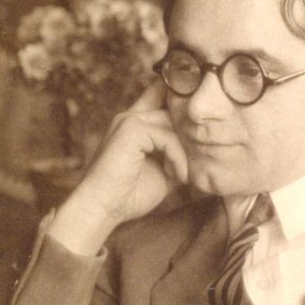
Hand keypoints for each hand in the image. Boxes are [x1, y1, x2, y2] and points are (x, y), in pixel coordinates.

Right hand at [49, 80, 188, 254]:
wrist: (103, 208)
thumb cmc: (129, 194)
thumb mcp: (163, 172)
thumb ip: (177, 156)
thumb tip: (201, 151)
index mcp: (135, 124)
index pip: (160, 95)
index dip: (181, 105)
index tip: (200, 129)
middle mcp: (131, 117)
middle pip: (173, 109)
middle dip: (190, 135)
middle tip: (193, 163)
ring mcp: (129, 120)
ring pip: (172, 123)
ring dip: (184, 152)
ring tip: (181, 176)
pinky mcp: (131, 129)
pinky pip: (167, 137)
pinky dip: (177, 158)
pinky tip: (175, 176)